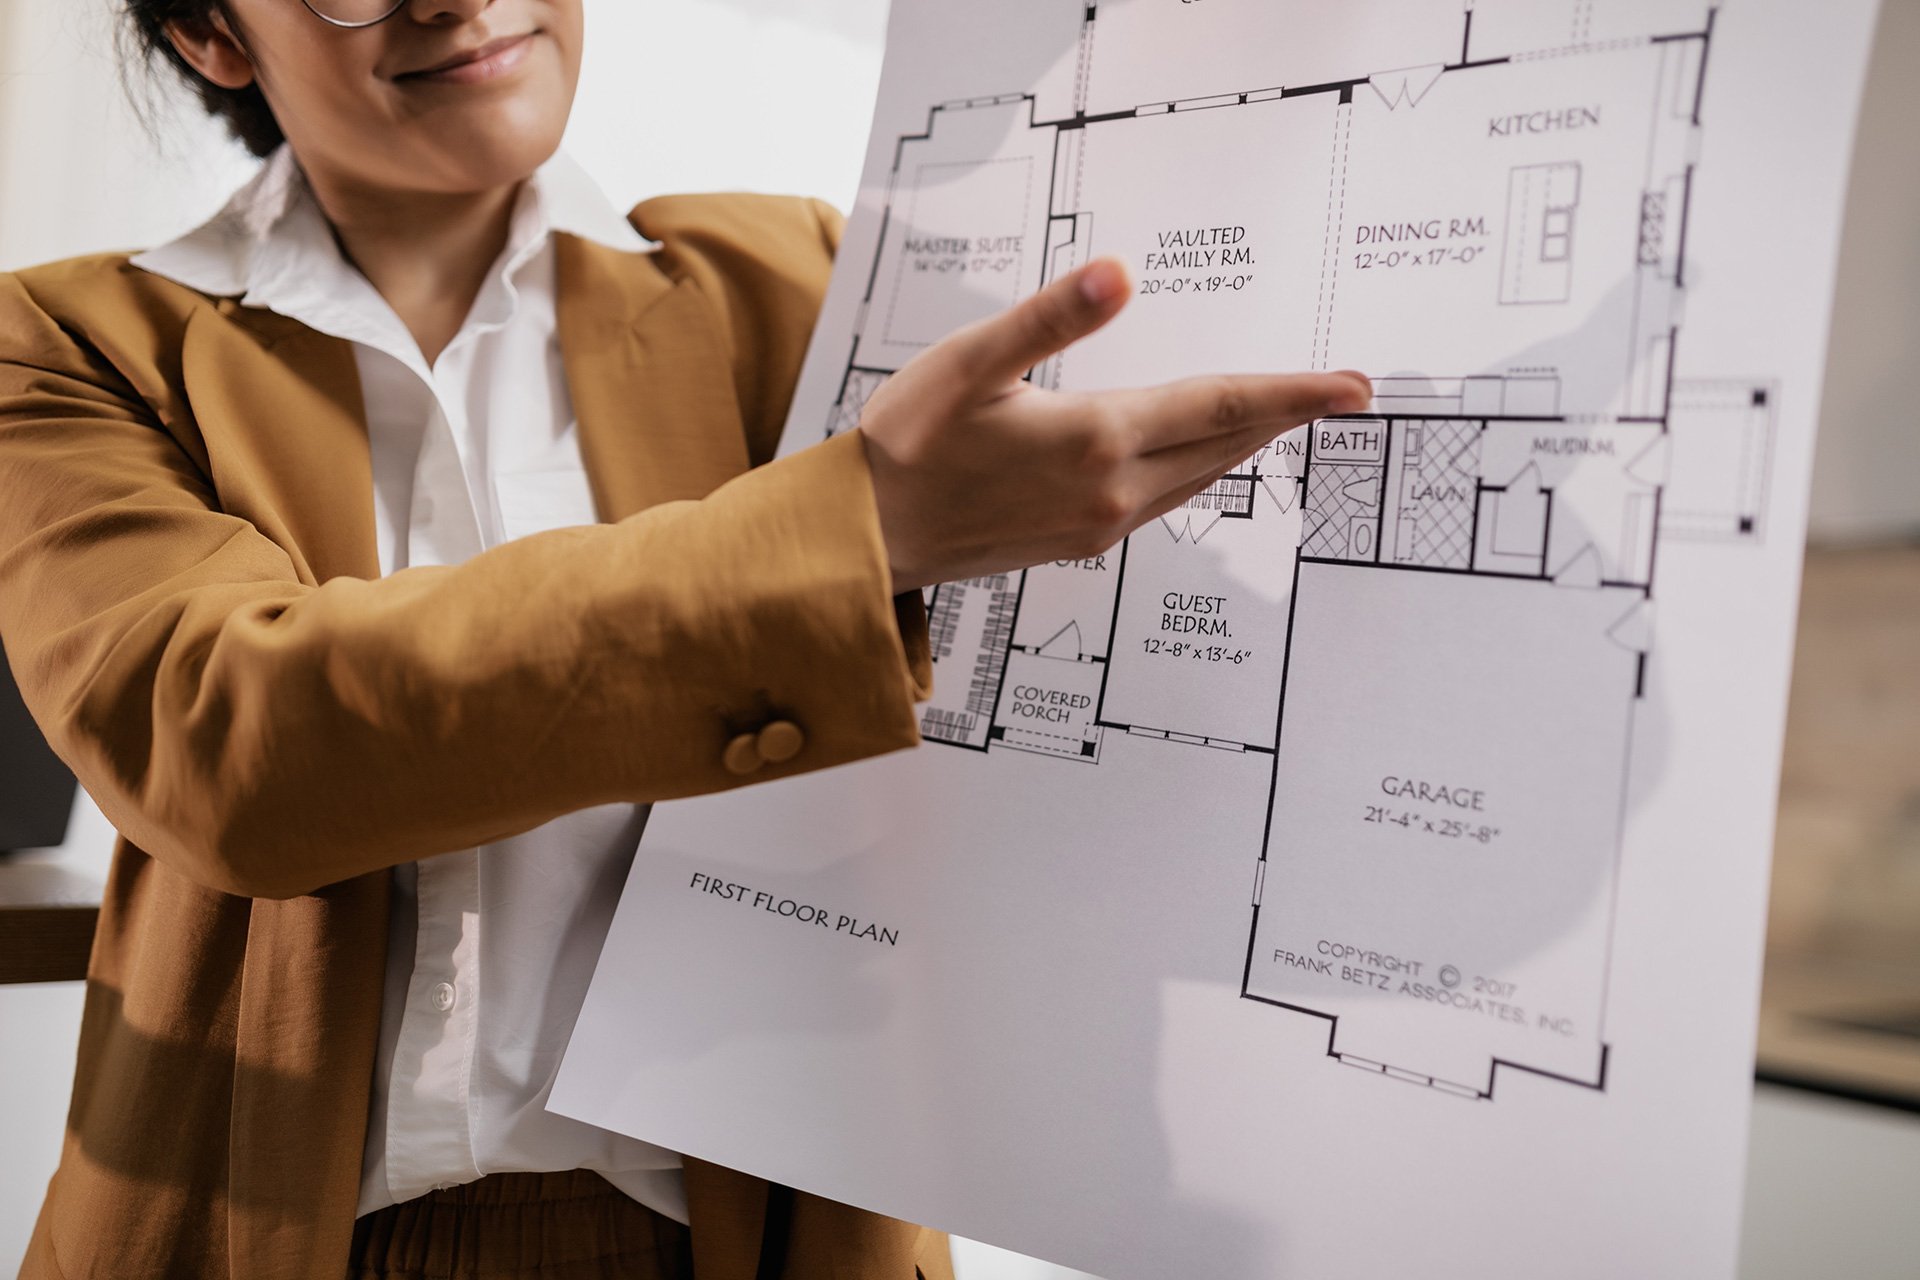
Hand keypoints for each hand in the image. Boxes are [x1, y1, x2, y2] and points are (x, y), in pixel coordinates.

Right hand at [857, 257, 1372, 592]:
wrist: (870, 538)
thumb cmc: (908, 443)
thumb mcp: (970, 363)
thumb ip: (1050, 318)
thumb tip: (1119, 275)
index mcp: (1095, 439)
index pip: (1221, 405)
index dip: (1294, 392)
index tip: (1355, 385)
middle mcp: (1112, 491)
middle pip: (1226, 443)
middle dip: (1289, 414)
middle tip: (1348, 393)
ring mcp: (1100, 524)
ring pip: (1201, 475)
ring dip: (1250, 442)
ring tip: (1290, 413)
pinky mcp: (1082, 542)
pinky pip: (1167, 499)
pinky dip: (1204, 468)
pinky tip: (1208, 453)